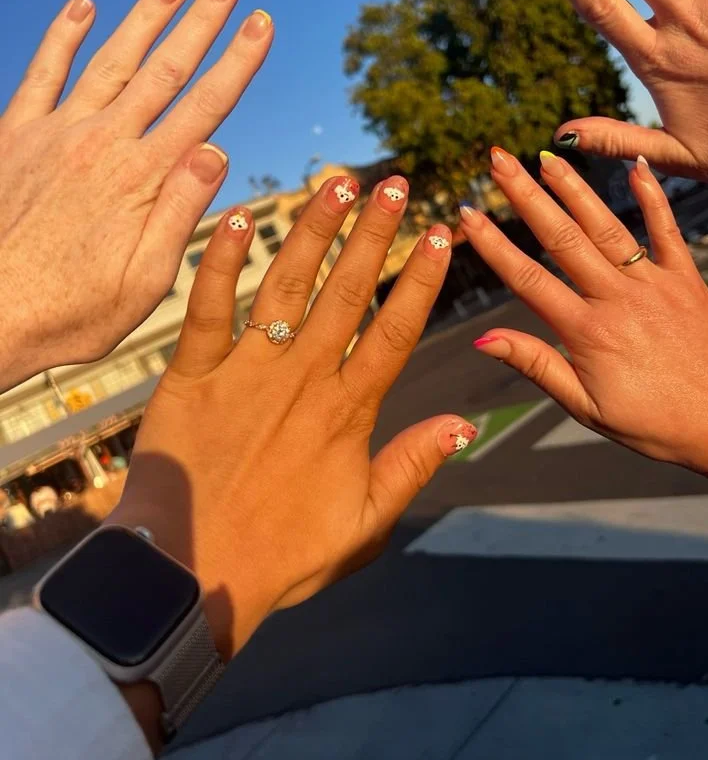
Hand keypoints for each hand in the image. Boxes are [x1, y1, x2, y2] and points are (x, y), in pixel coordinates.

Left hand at [0, 0, 272, 389]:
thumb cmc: (69, 311)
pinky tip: (80, 6)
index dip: (237, 62)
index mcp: (142, 179)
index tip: (261, 25)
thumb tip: (218, 151)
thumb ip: (179, 213)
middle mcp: (103, 143)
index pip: (204, 107)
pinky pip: (42, 73)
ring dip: (143, 16)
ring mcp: (57, 133)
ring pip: (110, 59)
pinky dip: (61, 37)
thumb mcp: (143, 282)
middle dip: (200, 21)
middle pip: (164, 70)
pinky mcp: (17, 136)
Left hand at [109, 174, 473, 666]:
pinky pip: (207, 307)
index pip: (395, 330)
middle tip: (396, 184)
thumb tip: (464, 424)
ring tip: (339, 184)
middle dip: (376, 234)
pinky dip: (221, 261)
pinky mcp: (192, 374)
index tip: (441, 234)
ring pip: (288, 285)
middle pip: (348, 292)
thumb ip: (412, 466)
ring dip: (315, 231)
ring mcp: (245, 371)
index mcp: (347, 411)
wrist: (190, 575)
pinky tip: (238, 217)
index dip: (421, 279)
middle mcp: (302, 378)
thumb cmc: (281, 556)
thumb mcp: (365, 523)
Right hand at [459, 147, 707, 494]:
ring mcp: (655, 284)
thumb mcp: (587, 407)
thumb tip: (483, 339)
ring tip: (547, 156)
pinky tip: (633, 166)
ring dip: (573, 188)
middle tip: (498, 161)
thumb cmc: (656, 425)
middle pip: (562, 238)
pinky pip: (667, 229)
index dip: (493, 244)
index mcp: (588, 333)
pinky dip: (651, 196)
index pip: (528, 279)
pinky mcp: (686, 279)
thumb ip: (536, 365)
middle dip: (525, 195)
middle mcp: (619, 299)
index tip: (466, 214)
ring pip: (606, 226)